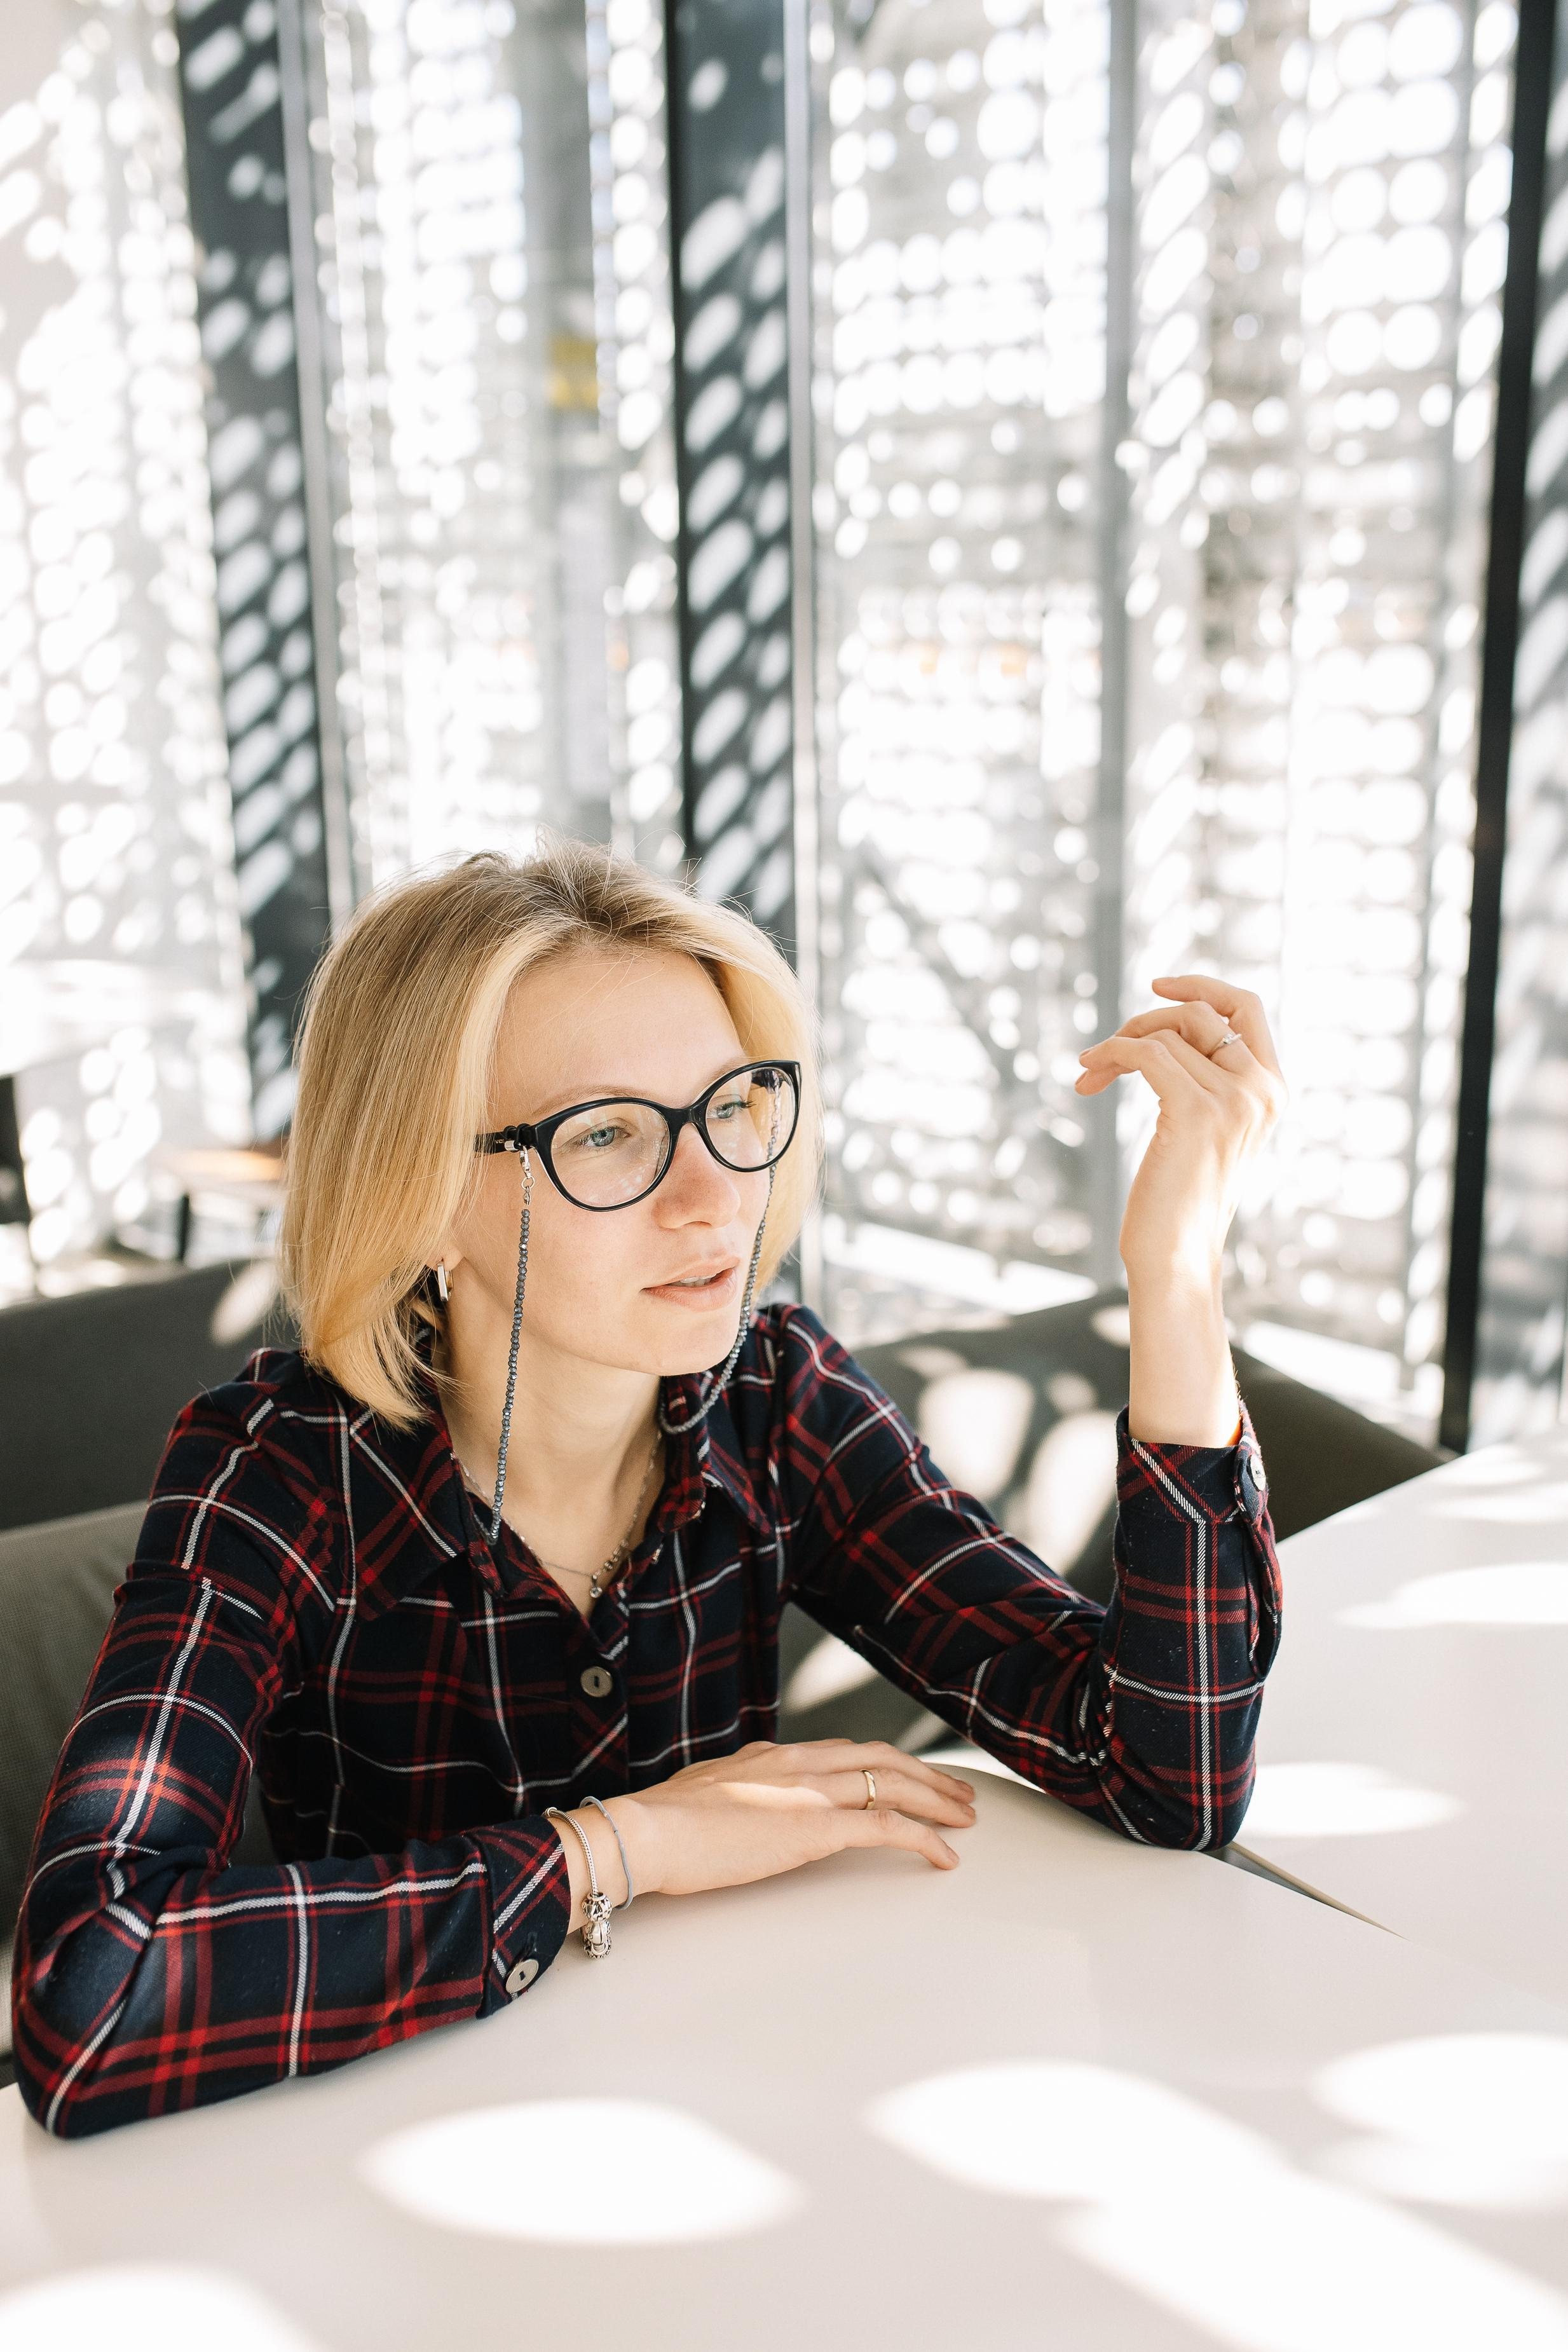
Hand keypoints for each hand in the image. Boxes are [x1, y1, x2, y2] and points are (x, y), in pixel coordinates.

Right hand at [577, 1740, 975, 1905]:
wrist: (646, 1830)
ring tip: (965, 1819)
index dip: (884, 1763)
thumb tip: (741, 1804)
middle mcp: (798, 1762)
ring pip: (893, 1783)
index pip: (844, 1750)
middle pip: (881, 1758)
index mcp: (772, 1755)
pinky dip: (924, 1838)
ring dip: (936, 1800)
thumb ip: (735, 1793)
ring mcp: (810, 1791)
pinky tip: (944, 1856)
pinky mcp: (816, 1827)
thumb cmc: (661, 1825)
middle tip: (958, 1794)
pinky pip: (886, 1826)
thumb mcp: (705, 1794)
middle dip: (925, 1774)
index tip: (906, 1776)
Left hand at [1074, 975, 1286, 1289]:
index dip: (1203, 985)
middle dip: (1144, 1022)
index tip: (1158, 984)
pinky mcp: (1197, 1110)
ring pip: (1165, 1034)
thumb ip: (1208, 1081)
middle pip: (1199, 1013)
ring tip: (1089, 1073)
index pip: (1248, 1008)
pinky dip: (1111, 1056)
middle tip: (1103, 1052)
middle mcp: (1262, 1089)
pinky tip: (1088, 1078)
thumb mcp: (1207, 1130)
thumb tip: (1164, 1033)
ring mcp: (1235, 1098)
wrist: (1177, 1254)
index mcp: (1273, 1090)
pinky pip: (1147, 1054)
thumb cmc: (1181, 1198)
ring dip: (1116, 1046)